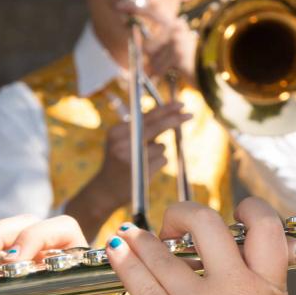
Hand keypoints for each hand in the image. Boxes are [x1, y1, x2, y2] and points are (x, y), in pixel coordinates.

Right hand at [76, 102, 192, 221]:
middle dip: (175, 120)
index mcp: (116, 131)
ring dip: (159, 151)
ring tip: (142, 161)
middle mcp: (121, 142)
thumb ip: (142, 128)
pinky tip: (145, 170)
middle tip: (190, 115)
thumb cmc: (119, 161)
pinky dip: (159, 162)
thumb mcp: (122, 141)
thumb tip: (170, 114)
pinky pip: (163, 159)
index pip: (145, 116)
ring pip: (161, 146)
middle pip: (156, 126)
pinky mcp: (141, 170)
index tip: (181, 104)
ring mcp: (131, 157)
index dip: (165, 109)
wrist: (105, 190)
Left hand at [103, 198, 295, 294]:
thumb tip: (260, 287)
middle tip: (174, 224)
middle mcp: (236, 286)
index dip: (248, 210)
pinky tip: (116, 253)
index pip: (264, 225)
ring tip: (128, 234)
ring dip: (142, 240)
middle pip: (207, 224)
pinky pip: (144, 287)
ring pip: (164, 255)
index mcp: (268, 285)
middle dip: (185, 214)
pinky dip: (127, 264)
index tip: (233, 216)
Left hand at [119, 0, 198, 87]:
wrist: (212, 74)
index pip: (151, 10)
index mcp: (176, 23)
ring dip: (158, 67)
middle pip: (147, 44)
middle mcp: (177, 28)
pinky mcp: (178, 55)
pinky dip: (163, 74)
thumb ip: (157, 41)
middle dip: (151, 57)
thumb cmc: (192, 62)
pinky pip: (158, 68)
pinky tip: (175, 73)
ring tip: (173, 68)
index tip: (118, 7)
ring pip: (151, 58)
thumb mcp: (174, 46)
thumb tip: (136, 38)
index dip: (134, 8)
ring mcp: (177, 41)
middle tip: (163, 62)